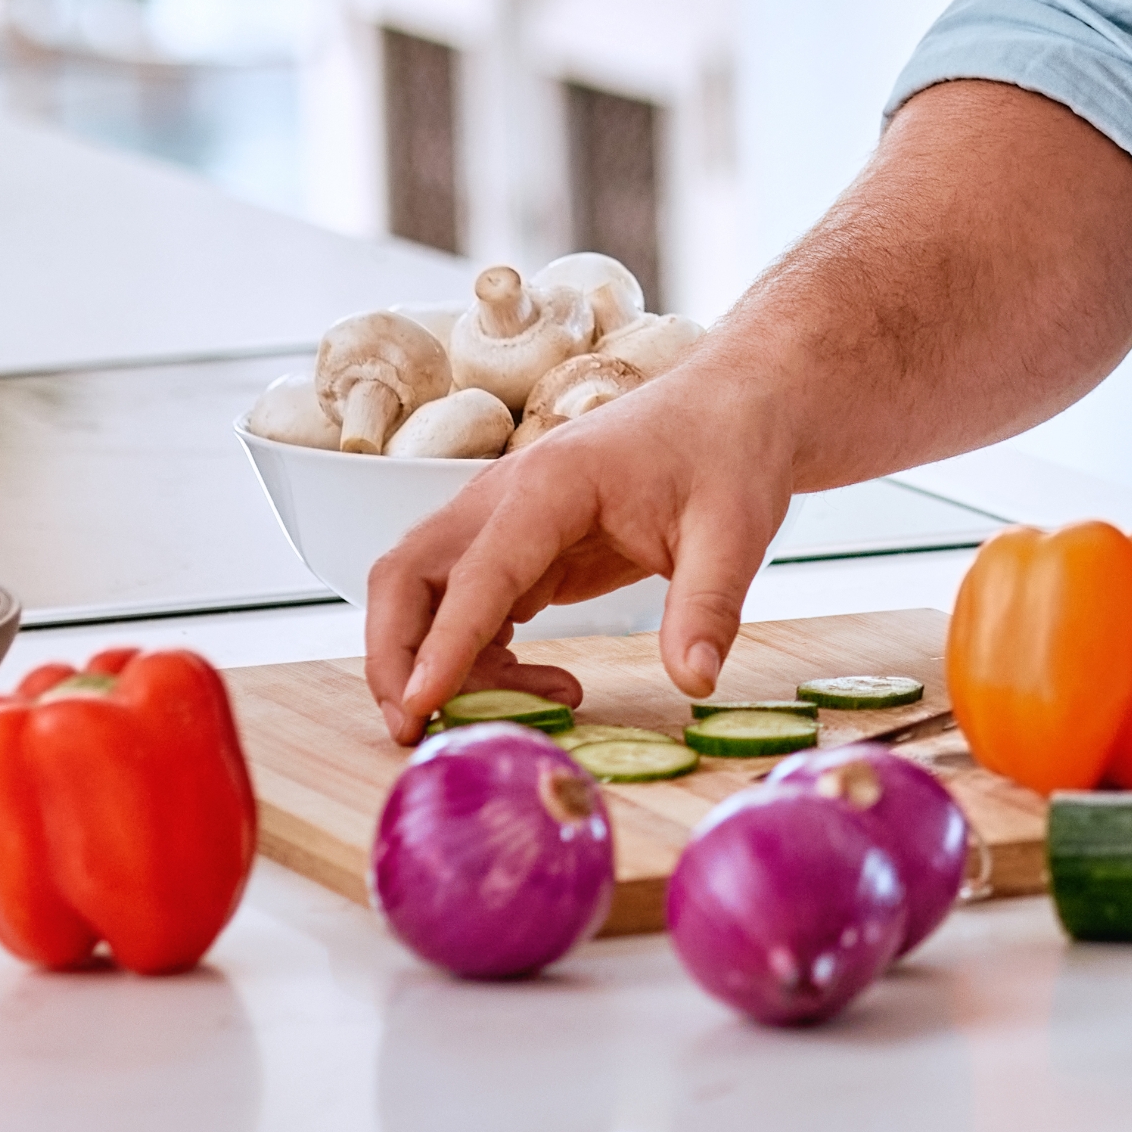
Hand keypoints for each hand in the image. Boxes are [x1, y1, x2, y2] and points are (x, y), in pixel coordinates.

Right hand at [359, 369, 797, 741]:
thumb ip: (708, 605)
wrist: (736, 404)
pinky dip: (477, 654)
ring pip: (426, 592)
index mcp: (553, 481)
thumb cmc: (730, 450)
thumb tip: (694, 681)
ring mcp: (507, 518)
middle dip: (395, 655)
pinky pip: (470, 605)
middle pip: (408, 574)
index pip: (478, 570)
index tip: (421, 706)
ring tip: (509, 715)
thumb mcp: (735, 529)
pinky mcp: (523, 545)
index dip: (445, 643)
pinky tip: (542, 687)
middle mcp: (508, 494)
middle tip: (415, 728)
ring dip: (434, 660)